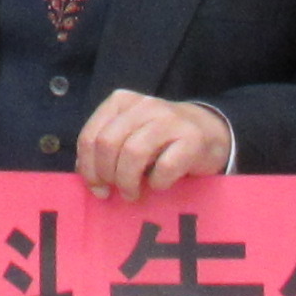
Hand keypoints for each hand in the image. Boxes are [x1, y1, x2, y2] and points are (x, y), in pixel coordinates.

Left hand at [77, 91, 230, 201]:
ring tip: (133, 193)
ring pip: (133, 153)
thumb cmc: (161, 140)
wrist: (210, 132)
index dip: (88, 167)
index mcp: (121, 102)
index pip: (91, 135)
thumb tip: (86, 174)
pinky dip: (157, 183)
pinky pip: (164, 167)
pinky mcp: (191, 139)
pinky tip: (159, 184)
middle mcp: (144, 105)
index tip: (97, 187)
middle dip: (106, 174)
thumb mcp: (129, 135)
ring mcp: (169, 120)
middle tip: (115, 191)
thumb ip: (106, 148)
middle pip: (108, 143)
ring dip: (128, 181)